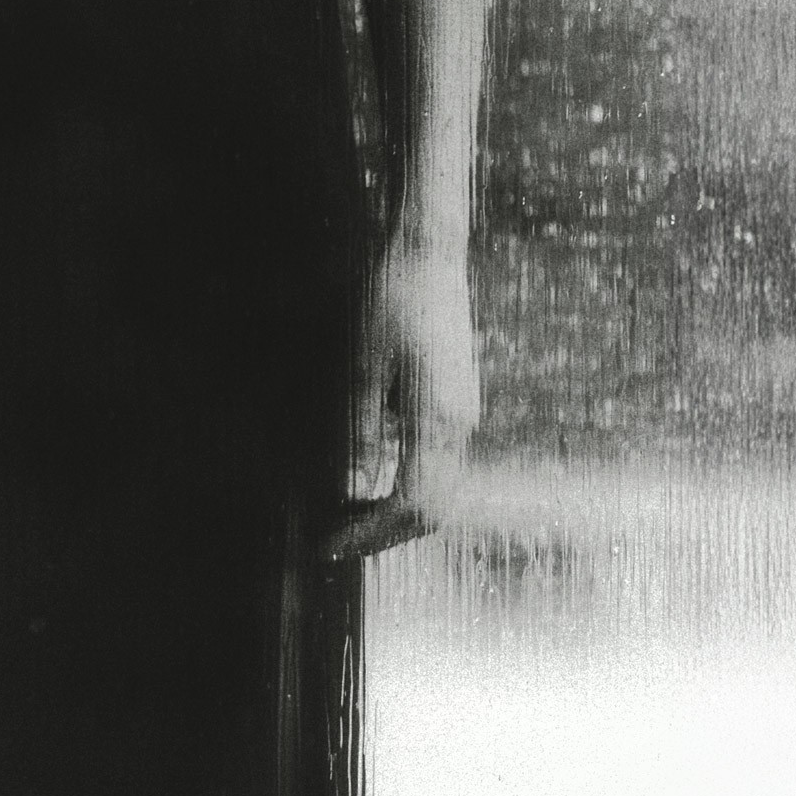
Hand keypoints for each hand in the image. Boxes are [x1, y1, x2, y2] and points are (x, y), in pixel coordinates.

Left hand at [328, 239, 478, 560]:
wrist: (430, 251)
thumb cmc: (391, 297)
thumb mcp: (363, 361)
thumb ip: (360, 427)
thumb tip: (354, 486)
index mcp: (438, 418)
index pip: (413, 505)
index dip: (372, 533)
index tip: (331, 544)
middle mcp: (460, 424)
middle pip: (432, 508)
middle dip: (383, 533)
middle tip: (333, 541)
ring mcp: (463, 412)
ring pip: (438, 487)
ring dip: (394, 511)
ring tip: (344, 516)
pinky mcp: (456, 400)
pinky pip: (436, 461)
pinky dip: (406, 483)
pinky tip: (368, 478)